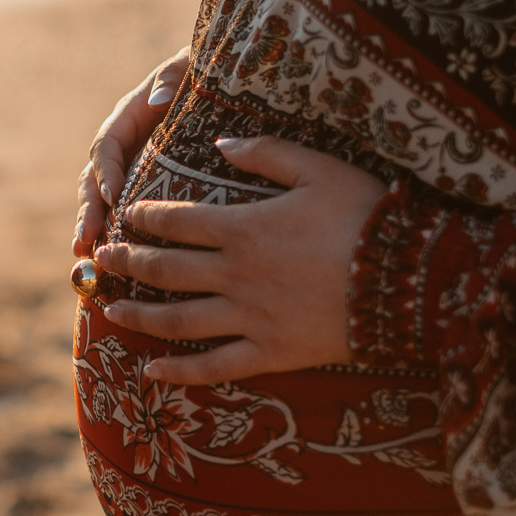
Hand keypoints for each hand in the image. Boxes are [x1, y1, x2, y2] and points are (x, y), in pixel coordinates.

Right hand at [74, 46, 190, 256]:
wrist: (222, 84)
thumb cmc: (203, 74)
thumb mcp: (188, 68)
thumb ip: (173, 77)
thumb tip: (159, 98)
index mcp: (128, 118)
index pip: (107, 146)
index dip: (105, 171)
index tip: (110, 195)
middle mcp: (124, 146)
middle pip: (94, 180)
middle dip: (88, 211)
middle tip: (85, 239)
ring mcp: (132, 169)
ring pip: (102, 202)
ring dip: (92, 229)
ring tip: (85, 256)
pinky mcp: (146, 188)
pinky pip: (125, 213)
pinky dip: (115, 236)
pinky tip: (114, 264)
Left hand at [91, 136, 386, 384]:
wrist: (413, 281)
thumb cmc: (367, 216)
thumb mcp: (318, 168)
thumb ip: (265, 152)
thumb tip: (219, 143)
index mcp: (243, 227)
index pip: (177, 221)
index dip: (145, 217)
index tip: (126, 215)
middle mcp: (236, 274)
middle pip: (166, 270)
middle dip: (128, 264)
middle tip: (102, 261)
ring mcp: (251, 317)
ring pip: (179, 320)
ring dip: (140, 316)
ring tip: (112, 311)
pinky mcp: (272, 353)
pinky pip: (216, 367)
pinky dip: (180, 372)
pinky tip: (152, 371)